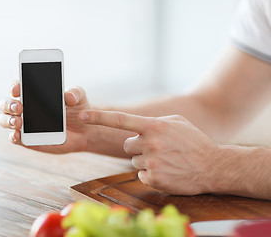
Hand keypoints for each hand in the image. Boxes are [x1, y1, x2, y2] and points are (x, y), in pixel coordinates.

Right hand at [0, 81, 91, 153]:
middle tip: (19, 107)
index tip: (17, 89)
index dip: (15, 86)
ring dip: (8, 120)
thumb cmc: (78, 109)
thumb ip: (74, 93)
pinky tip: (17, 135)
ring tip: (18, 122)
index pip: (17, 87)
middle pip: (6, 104)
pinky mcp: (27, 139)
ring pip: (5, 120)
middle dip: (9, 104)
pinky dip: (13, 136)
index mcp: (33, 93)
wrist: (84, 130)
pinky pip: (14, 138)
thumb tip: (68, 96)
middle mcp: (24, 107)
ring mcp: (24, 124)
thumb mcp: (79, 97)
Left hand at [79, 110, 219, 194]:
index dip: (99, 118)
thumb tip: (137, 126)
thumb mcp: (177, 122)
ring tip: (166, 160)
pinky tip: (166, 170)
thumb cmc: (194, 142)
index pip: (120, 120)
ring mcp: (151, 162)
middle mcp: (150, 143)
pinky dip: (150, 174)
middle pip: (127, 145)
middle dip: (137, 146)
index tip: (81, 116)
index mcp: (154, 126)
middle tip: (157, 148)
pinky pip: (140, 175)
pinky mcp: (153, 178)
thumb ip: (155, 121)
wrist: (213, 166)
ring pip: (134, 161)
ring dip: (145, 160)